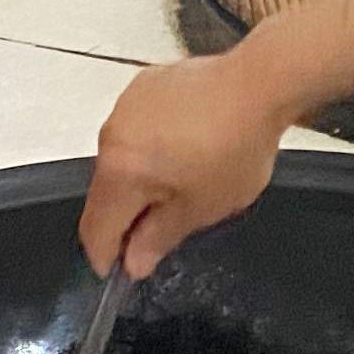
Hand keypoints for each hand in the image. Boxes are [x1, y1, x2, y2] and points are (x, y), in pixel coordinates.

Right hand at [80, 53, 294, 275]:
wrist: (257, 84)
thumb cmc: (235, 147)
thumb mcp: (202, 208)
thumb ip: (159, 238)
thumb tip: (133, 262)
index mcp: (120, 174)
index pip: (95, 229)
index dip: (106, 256)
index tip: (121, 269)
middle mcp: (111, 138)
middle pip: (105, 194)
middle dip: (128, 216)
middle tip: (164, 227)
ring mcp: (124, 107)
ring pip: (119, 160)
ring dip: (140, 179)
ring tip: (184, 178)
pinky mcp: (142, 87)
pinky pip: (135, 129)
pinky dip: (151, 145)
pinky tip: (186, 145)